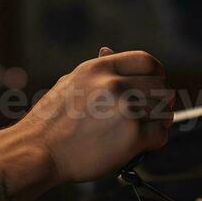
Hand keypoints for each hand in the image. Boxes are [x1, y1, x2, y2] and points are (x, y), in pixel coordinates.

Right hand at [18, 47, 171, 183]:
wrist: (37, 151)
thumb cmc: (51, 122)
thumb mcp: (71, 83)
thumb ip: (97, 72)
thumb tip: (110, 50)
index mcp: (100, 68)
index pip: (147, 61)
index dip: (156, 75)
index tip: (155, 86)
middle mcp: (115, 83)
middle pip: (160, 87)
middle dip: (159, 103)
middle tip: (150, 116)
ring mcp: (126, 108)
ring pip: (164, 111)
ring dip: (157, 123)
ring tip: (141, 132)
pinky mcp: (133, 134)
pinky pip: (160, 135)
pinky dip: (153, 143)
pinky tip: (138, 146)